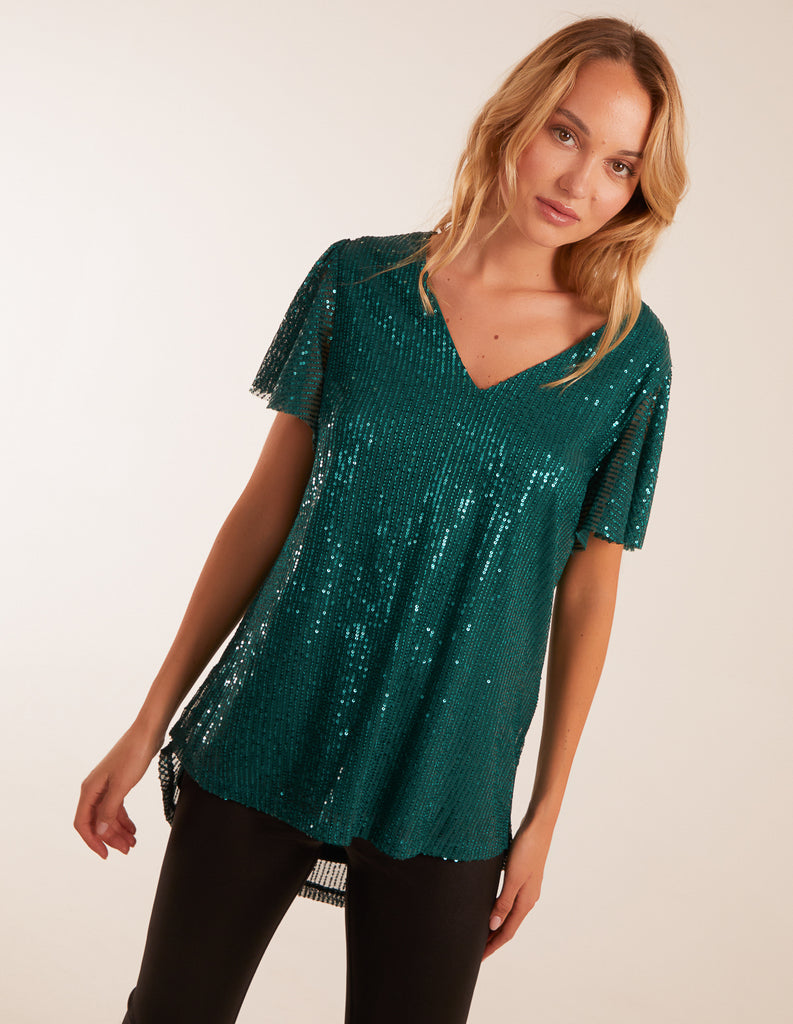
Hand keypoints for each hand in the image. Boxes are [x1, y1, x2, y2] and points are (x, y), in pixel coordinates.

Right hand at [74, 723, 163, 858]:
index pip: (83, 823)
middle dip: (110, 838)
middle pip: (97, 821)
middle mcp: (94, 789)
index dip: (92, 841)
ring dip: (118, 831)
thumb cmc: (134, 755)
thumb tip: (99, 831)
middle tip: (127, 851)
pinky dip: (124, 819)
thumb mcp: (122, 786)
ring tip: (133, 843)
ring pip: (108, 816)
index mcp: (90, 790)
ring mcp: (106, 786)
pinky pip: (116, 807)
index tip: (105, 855)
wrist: (147, 732)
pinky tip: (133, 829)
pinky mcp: (118, 783)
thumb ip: (109, 810)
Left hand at [482, 818, 551, 959]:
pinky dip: (498, 909)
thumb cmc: (527, 849)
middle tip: (474, 949)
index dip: (492, 945)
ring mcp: (526, 887)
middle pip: (508, 925)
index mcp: (525, 902)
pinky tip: (490, 906)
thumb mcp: (513, 877)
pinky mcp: (522, 876)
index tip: (477, 957)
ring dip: (495, 924)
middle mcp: (527, 898)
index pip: (506, 931)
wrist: (539, 825)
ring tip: (480, 932)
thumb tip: (493, 925)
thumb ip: (504, 902)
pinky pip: (509, 900)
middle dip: (492, 939)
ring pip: (508, 913)